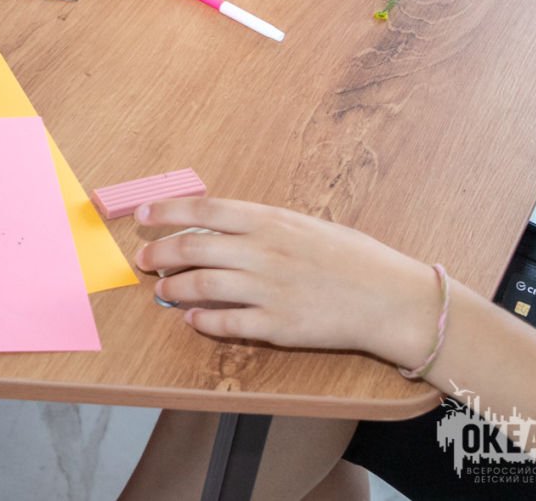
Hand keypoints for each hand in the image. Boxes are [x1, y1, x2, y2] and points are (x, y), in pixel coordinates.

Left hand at [135, 197, 442, 369]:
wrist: (394, 299)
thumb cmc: (355, 259)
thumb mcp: (307, 225)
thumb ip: (265, 225)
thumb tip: (223, 225)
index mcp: (271, 222)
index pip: (204, 210)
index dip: (167, 212)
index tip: (142, 215)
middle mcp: (263, 252)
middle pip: (192, 249)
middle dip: (159, 253)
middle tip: (143, 259)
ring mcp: (269, 290)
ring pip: (201, 286)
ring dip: (173, 288)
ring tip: (162, 289)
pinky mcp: (277, 325)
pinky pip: (226, 323)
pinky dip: (202, 321)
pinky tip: (191, 319)